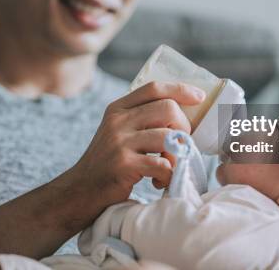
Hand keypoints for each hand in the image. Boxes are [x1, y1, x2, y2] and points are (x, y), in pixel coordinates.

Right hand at [66, 82, 204, 209]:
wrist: (79, 191)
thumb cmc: (108, 162)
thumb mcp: (118, 132)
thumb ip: (141, 120)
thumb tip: (184, 113)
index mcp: (118, 109)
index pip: (154, 88)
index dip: (180, 89)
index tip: (199, 97)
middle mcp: (118, 121)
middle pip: (168, 108)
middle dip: (184, 127)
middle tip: (180, 146)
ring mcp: (120, 142)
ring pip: (169, 136)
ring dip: (178, 154)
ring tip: (170, 167)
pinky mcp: (124, 165)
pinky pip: (163, 164)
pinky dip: (169, 175)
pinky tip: (159, 182)